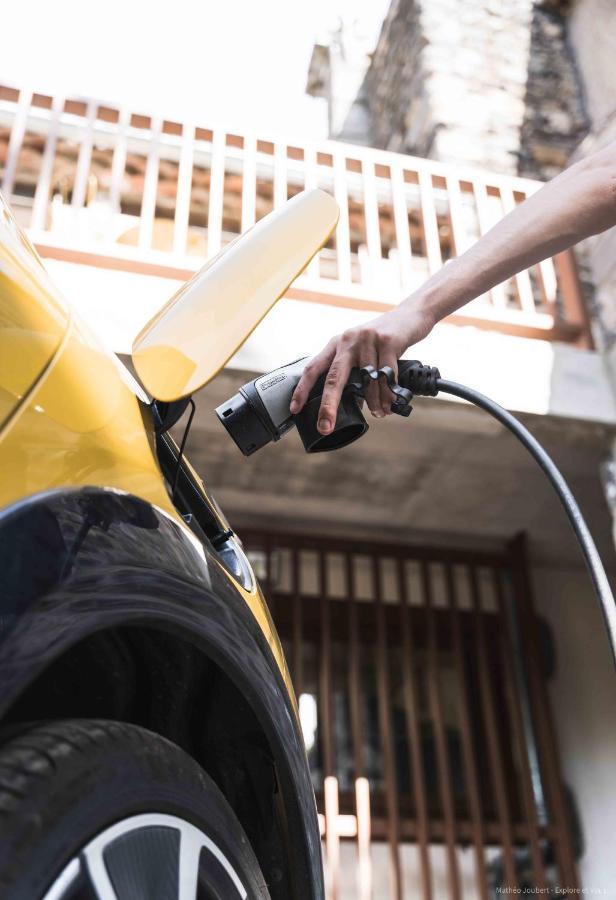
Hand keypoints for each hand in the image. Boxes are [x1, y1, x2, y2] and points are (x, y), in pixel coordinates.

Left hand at [289, 302, 433, 434]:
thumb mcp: (362, 352)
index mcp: (336, 344)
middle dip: (328, 405)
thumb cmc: (383, 338)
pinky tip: (389, 404)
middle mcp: (348, 341)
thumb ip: (353, 373)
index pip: (313, 368)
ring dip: (373, 403)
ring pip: (366, 381)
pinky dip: (388, 394)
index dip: (302, 389)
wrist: (411, 315)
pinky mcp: (388, 341)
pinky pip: (386, 375)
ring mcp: (367, 340)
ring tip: (378, 414)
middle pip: (334, 378)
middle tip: (325, 426)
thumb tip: (351, 404)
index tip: (295, 409)